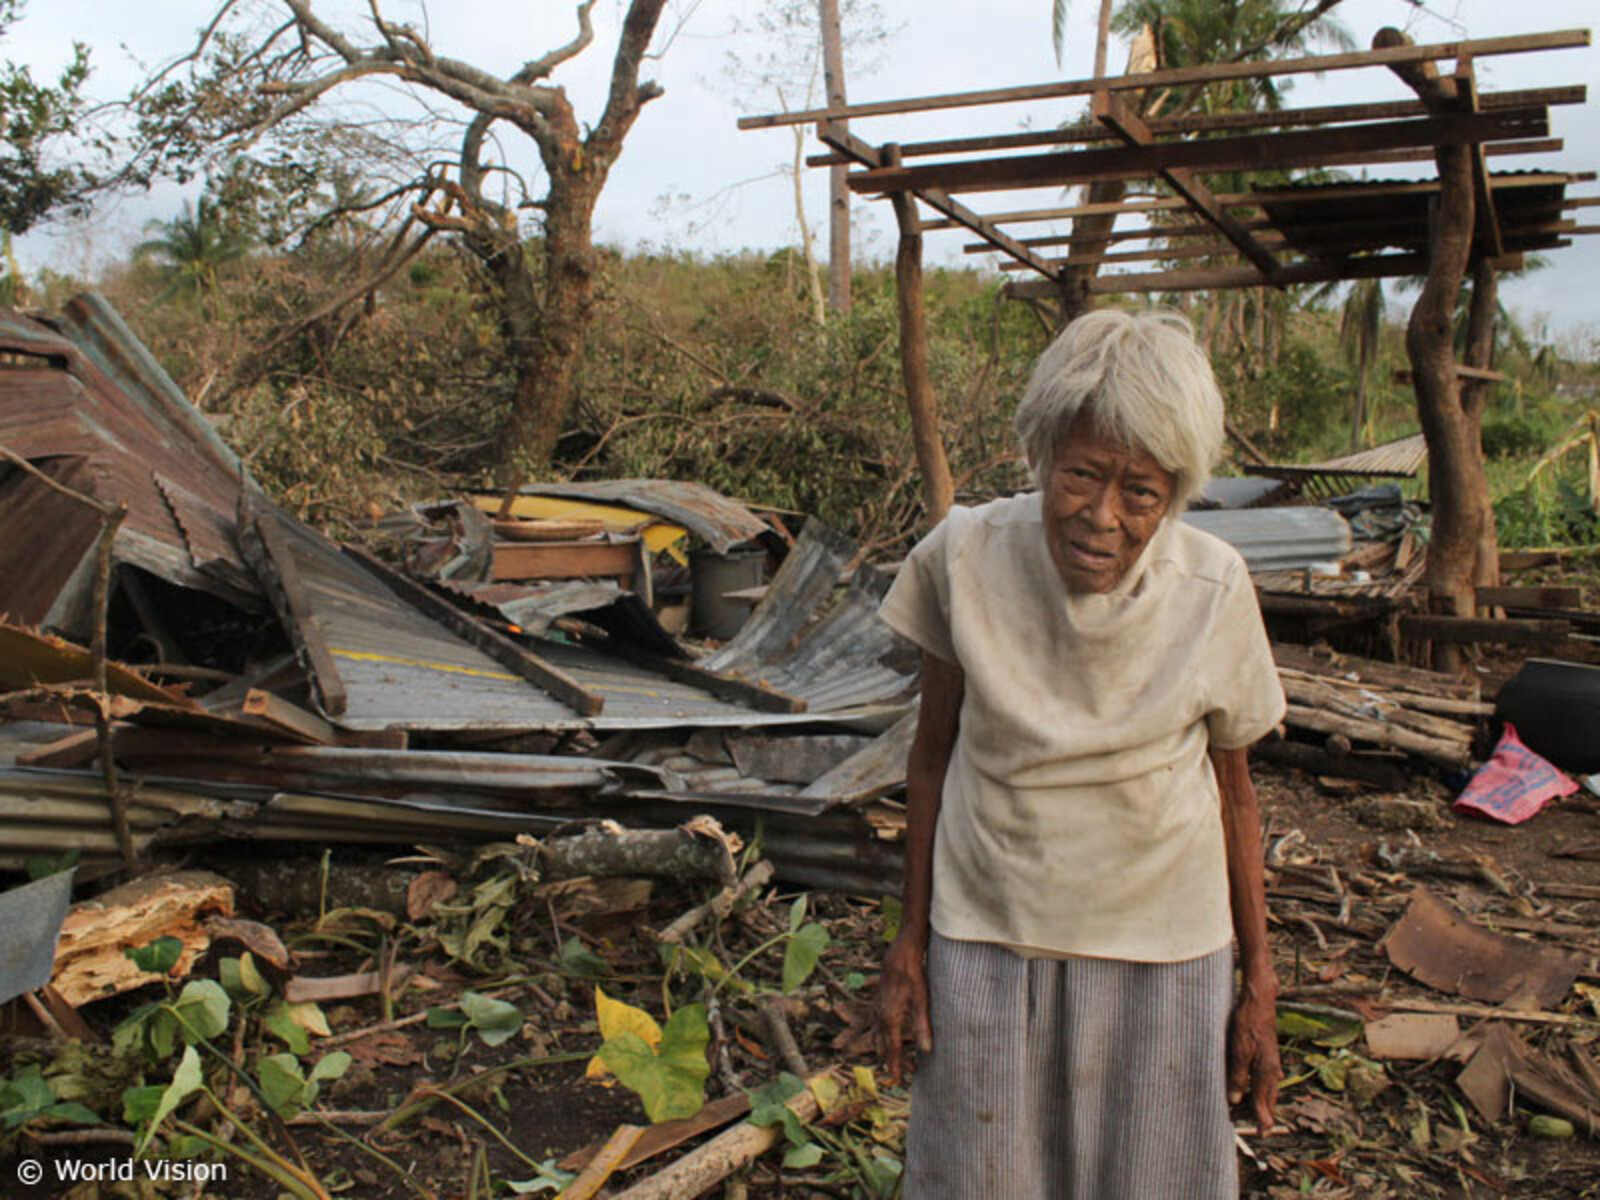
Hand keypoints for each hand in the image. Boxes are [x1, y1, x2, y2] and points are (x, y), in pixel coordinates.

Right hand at [874, 934, 931, 1084]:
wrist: (899, 957)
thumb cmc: (913, 977)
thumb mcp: (922, 1002)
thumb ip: (923, 1027)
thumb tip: (927, 1050)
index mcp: (890, 1020)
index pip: (893, 1050)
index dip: (895, 1066)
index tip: (897, 1081)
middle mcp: (880, 1017)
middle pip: (884, 1046)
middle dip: (892, 1061)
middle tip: (904, 1072)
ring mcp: (876, 1010)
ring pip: (877, 1037)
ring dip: (885, 1050)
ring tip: (893, 1060)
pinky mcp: (877, 1003)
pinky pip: (875, 1026)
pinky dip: (880, 1037)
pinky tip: (884, 1037)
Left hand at [1227, 980, 1280, 1136]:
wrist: (1260, 998)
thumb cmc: (1247, 1022)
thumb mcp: (1239, 1049)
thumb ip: (1238, 1075)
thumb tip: (1236, 1099)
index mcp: (1266, 1071)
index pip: (1264, 1102)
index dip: (1261, 1118)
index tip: (1262, 1134)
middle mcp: (1273, 1068)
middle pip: (1269, 1096)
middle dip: (1265, 1112)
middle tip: (1262, 1128)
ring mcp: (1272, 1058)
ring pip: (1270, 1085)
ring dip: (1265, 1098)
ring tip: (1262, 1110)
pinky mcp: (1268, 1050)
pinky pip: (1268, 1073)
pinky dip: (1265, 1082)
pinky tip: (1267, 1083)